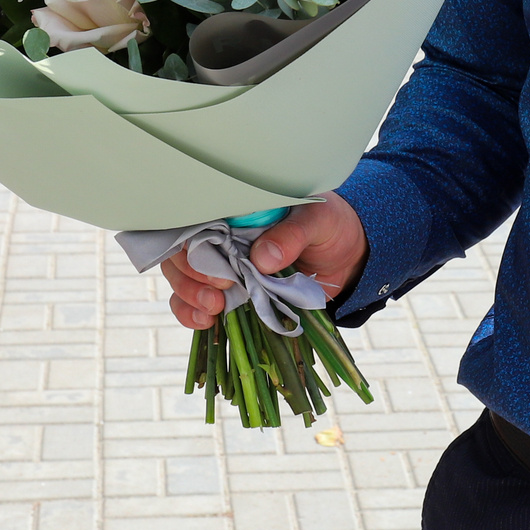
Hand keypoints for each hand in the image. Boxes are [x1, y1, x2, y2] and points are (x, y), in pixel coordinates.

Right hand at [163, 194, 366, 329]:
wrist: (347, 257)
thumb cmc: (329, 227)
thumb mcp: (318, 221)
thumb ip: (292, 234)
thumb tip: (263, 257)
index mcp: (237, 208)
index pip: (195, 218)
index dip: (195, 242)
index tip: (219, 266)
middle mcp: (222, 235)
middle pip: (182, 251)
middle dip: (192, 274)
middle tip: (221, 291)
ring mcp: (222, 265)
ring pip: (181, 277)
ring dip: (189, 295)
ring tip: (214, 309)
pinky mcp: (228, 292)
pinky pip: (193, 302)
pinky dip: (190, 313)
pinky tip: (205, 321)